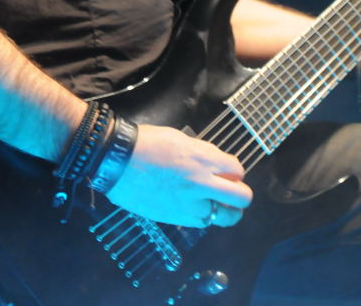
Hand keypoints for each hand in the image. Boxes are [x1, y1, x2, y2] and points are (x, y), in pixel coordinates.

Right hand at [105, 123, 252, 227]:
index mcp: (203, 159)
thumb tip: (215, 162)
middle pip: (241, 198)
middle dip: (240, 195)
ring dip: (225, 210)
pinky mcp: (177, 218)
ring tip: (215, 203)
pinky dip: (203, 216)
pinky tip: (194, 206)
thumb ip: (202, 152)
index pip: (237, 171)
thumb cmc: (147, 142)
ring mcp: (191, 204)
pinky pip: (202, 222)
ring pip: (226, 217)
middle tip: (229, 191)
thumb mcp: (180, 138)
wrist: (118, 161)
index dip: (233, 171)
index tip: (226, 171)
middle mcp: (202, 183)